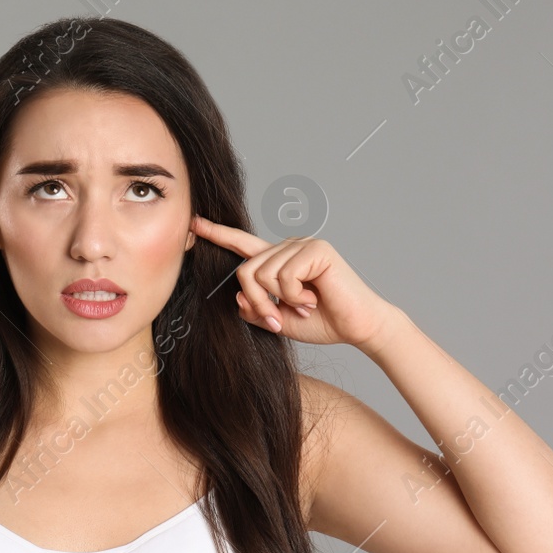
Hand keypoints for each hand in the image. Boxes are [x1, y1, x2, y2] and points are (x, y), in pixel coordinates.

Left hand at [188, 214, 398, 350]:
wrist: (358, 328)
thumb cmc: (322, 322)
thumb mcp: (278, 320)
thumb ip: (255, 308)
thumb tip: (238, 297)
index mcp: (278, 261)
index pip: (243, 245)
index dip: (218, 234)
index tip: (195, 224)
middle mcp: (288, 247)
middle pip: (245, 271)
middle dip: (257, 302)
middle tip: (278, 318)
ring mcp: (302, 245)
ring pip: (261, 274)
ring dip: (278, 301)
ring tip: (303, 307)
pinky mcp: (316, 250)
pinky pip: (284, 276)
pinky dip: (295, 296)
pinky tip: (313, 299)